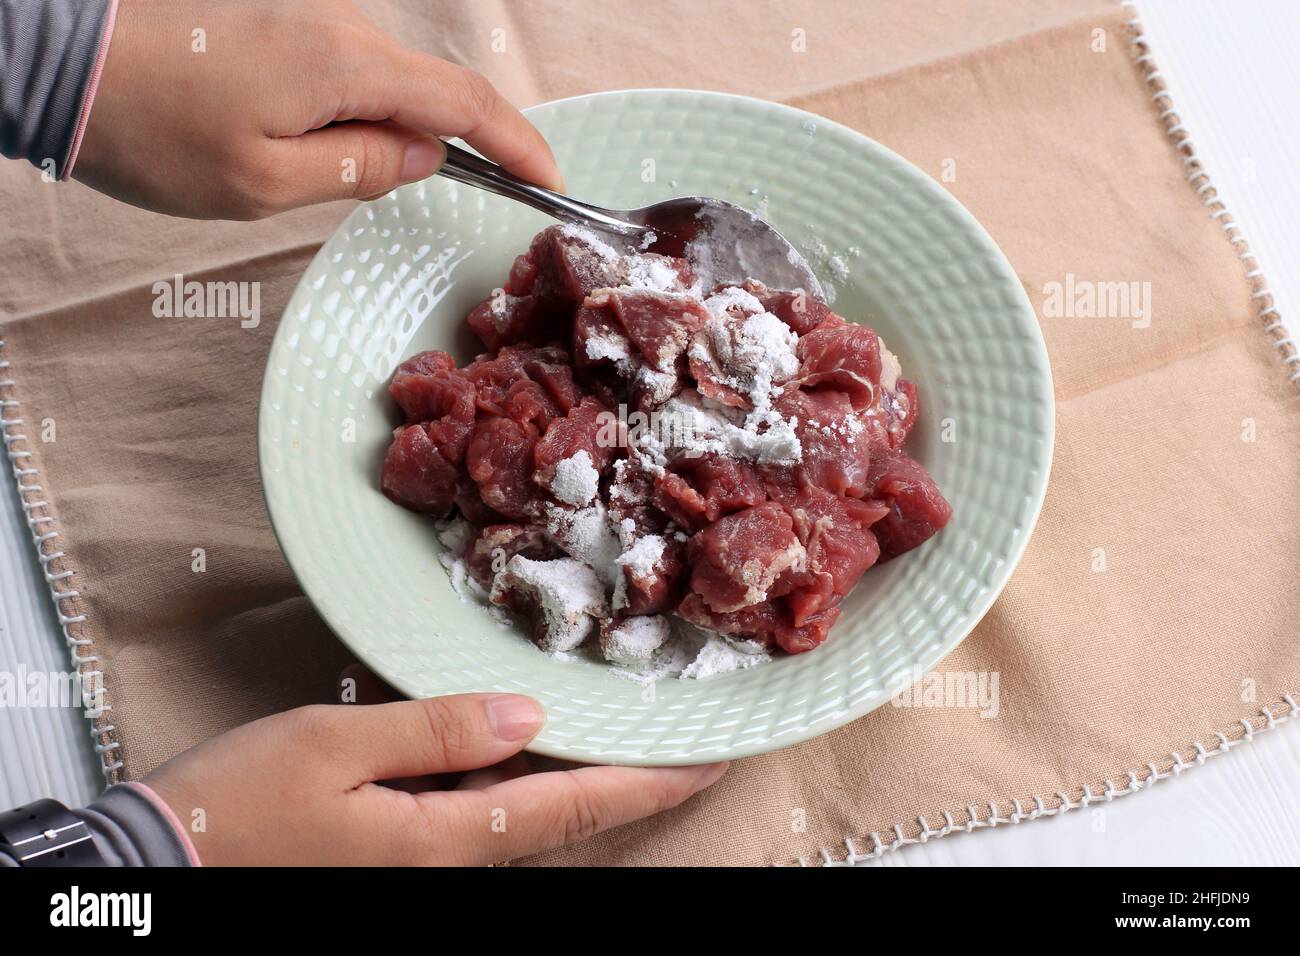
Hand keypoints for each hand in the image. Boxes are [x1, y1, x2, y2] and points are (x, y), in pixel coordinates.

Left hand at [74, 0, 560, 218]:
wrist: (62, 59)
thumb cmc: (153, 128)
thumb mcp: (264, 182)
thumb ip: (360, 170)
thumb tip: (422, 157)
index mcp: (346, 66)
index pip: (463, 102)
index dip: (517, 142)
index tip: (549, 179)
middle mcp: (339, 28)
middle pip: (431, 88)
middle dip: (461, 142)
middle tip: (466, 193)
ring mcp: (310, 22)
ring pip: (387, 83)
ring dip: (397, 131)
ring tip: (352, 175)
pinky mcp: (282, 28)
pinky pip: (349, 73)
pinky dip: (362, 114)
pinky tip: (325, 146)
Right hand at [144, 665, 726, 864]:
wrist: (161, 870)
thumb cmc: (237, 808)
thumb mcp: (333, 747)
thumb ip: (440, 732)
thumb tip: (533, 717)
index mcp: (447, 839)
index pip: (576, 807)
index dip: (651, 784)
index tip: (711, 761)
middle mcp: (449, 860)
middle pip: (564, 816)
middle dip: (629, 781)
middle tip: (683, 738)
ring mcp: (422, 861)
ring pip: (526, 815)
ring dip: (580, 777)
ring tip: (624, 731)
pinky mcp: (396, 849)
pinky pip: (480, 813)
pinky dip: (520, 777)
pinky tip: (525, 741)